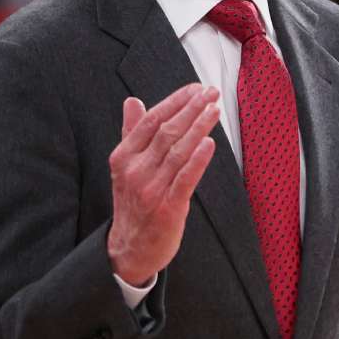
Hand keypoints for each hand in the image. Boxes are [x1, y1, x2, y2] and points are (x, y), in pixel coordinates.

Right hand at [107, 84, 218, 285]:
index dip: (175, 102)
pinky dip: (198, 160)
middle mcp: (136, 171)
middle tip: (211, 92)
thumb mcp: (125, 166)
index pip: (151, 121)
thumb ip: (131, 132)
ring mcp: (151, 190)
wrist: (130, 249)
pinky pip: (185, 179)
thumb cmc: (132, 202)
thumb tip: (132, 101)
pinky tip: (209, 143)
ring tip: (214, 110)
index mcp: (124, 157)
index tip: (195, 88)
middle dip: (191, 109)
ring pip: (178, 152)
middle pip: (167, 132)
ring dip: (199, 128)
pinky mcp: (167, 208)